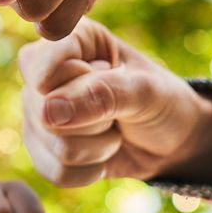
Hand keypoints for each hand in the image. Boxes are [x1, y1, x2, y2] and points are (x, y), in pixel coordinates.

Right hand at [17, 18, 211, 186]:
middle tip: (118, 111)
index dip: (76, 85)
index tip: (109, 76)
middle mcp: (45, 73)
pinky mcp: (42, 147)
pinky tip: (102, 156)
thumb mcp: (144, 90)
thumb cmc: (161, 101)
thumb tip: (47, 112)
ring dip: (96, 149)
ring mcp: (38, 112)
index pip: (41, 66)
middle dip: (94, 122)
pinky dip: (89, 171)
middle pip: (44, 113)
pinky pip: (54, 171)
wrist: (173, 141)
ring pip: (51, 145)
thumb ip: (101, 94)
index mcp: (69, 41)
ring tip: (113, 130)